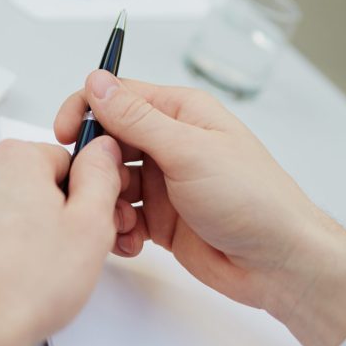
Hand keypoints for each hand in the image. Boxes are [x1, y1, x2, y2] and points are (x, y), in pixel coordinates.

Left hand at [0, 137, 130, 345]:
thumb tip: (102, 153)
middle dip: (48, 213)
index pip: (66, 161)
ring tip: (25, 270)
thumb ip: (101, 177)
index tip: (82, 223)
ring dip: (16, 230)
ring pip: (0, 207)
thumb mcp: (89, 227)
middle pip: (31, 182)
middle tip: (58, 254)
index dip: (82, 196)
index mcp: (16, 159)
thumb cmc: (19, 287)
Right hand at [55, 70, 345, 345]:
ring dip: (108, 201)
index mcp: (180, 112)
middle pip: (109, 141)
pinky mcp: (161, 217)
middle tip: (97, 187)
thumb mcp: (188, 151)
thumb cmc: (252, 198)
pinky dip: (119, 227)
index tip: (65, 134)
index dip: (87, 111)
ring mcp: (164, 180)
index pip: (117, 96)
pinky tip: (133, 241)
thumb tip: (97, 81)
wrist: (279, 264)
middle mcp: (169, 142)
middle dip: (95, 165)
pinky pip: (122, 214)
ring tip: (124, 221)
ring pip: (111, 180)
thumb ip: (136, 118)